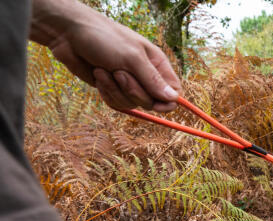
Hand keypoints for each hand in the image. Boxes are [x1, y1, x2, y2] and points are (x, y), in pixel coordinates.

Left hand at [30, 0, 180, 111]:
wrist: (69, 35)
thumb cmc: (104, 38)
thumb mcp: (132, 57)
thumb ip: (153, 80)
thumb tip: (173, 99)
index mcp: (156, 64)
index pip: (174, 91)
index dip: (167, 102)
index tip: (155, 103)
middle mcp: (145, 75)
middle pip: (151, 101)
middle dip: (133, 91)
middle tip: (118, 73)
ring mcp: (128, 84)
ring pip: (132, 104)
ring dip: (115, 90)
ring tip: (103, 70)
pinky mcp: (112, 89)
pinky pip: (116, 103)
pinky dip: (106, 92)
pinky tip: (97, 75)